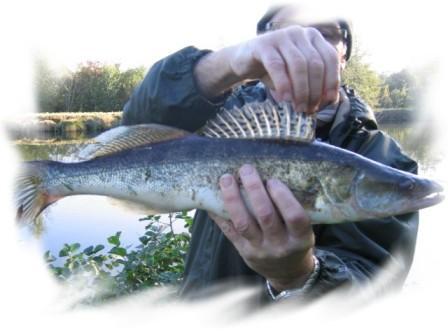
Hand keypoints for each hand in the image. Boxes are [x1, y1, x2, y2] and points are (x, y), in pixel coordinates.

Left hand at [209, 164, 314, 291]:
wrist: (287, 272)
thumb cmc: (295, 240)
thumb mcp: (303, 230)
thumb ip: (290, 210)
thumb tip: (269, 174)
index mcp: (300, 238)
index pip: (294, 217)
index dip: (283, 197)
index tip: (273, 180)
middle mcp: (280, 245)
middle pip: (265, 216)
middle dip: (254, 189)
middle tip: (246, 169)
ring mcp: (259, 250)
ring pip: (243, 223)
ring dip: (233, 198)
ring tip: (226, 179)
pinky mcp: (243, 252)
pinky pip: (229, 231)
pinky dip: (219, 214)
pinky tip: (211, 199)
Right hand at [228, 25, 340, 112]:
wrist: (244, 62)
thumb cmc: (274, 71)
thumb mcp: (296, 78)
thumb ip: (313, 85)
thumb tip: (330, 102)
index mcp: (313, 37)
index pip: (330, 58)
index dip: (332, 81)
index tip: (327, 103)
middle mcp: (300, 33)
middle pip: (315, 64)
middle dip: (315, 91)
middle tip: (309, 110)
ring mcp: (281, 36)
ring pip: (298, 65)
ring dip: (301, 91)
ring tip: (298, 108)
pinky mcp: (263, 44)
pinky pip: (277, 66)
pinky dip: (283, 84)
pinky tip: (284, 99)